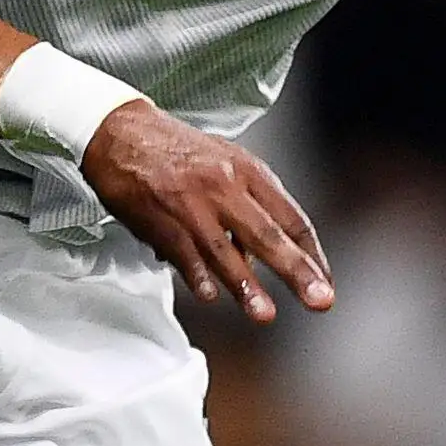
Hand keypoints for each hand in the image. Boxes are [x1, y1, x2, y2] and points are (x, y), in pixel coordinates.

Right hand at [83, 102, 332, 322]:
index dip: (312, 254)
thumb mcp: (224, 162)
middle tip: (320, 301)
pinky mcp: (160, 218)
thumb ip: (248, 205)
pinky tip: (210, 296)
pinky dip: (197, 276)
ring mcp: (191, 203)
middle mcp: (224, 185)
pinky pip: (183, 252)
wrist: (121, 131)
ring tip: (265, 314)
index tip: (324, 281)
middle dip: (296, 272)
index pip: (292, 216)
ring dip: (246, 286)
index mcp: (247, 170)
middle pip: (267, 234)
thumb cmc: (176, 150)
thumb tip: (257, 255)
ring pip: (224, 250)